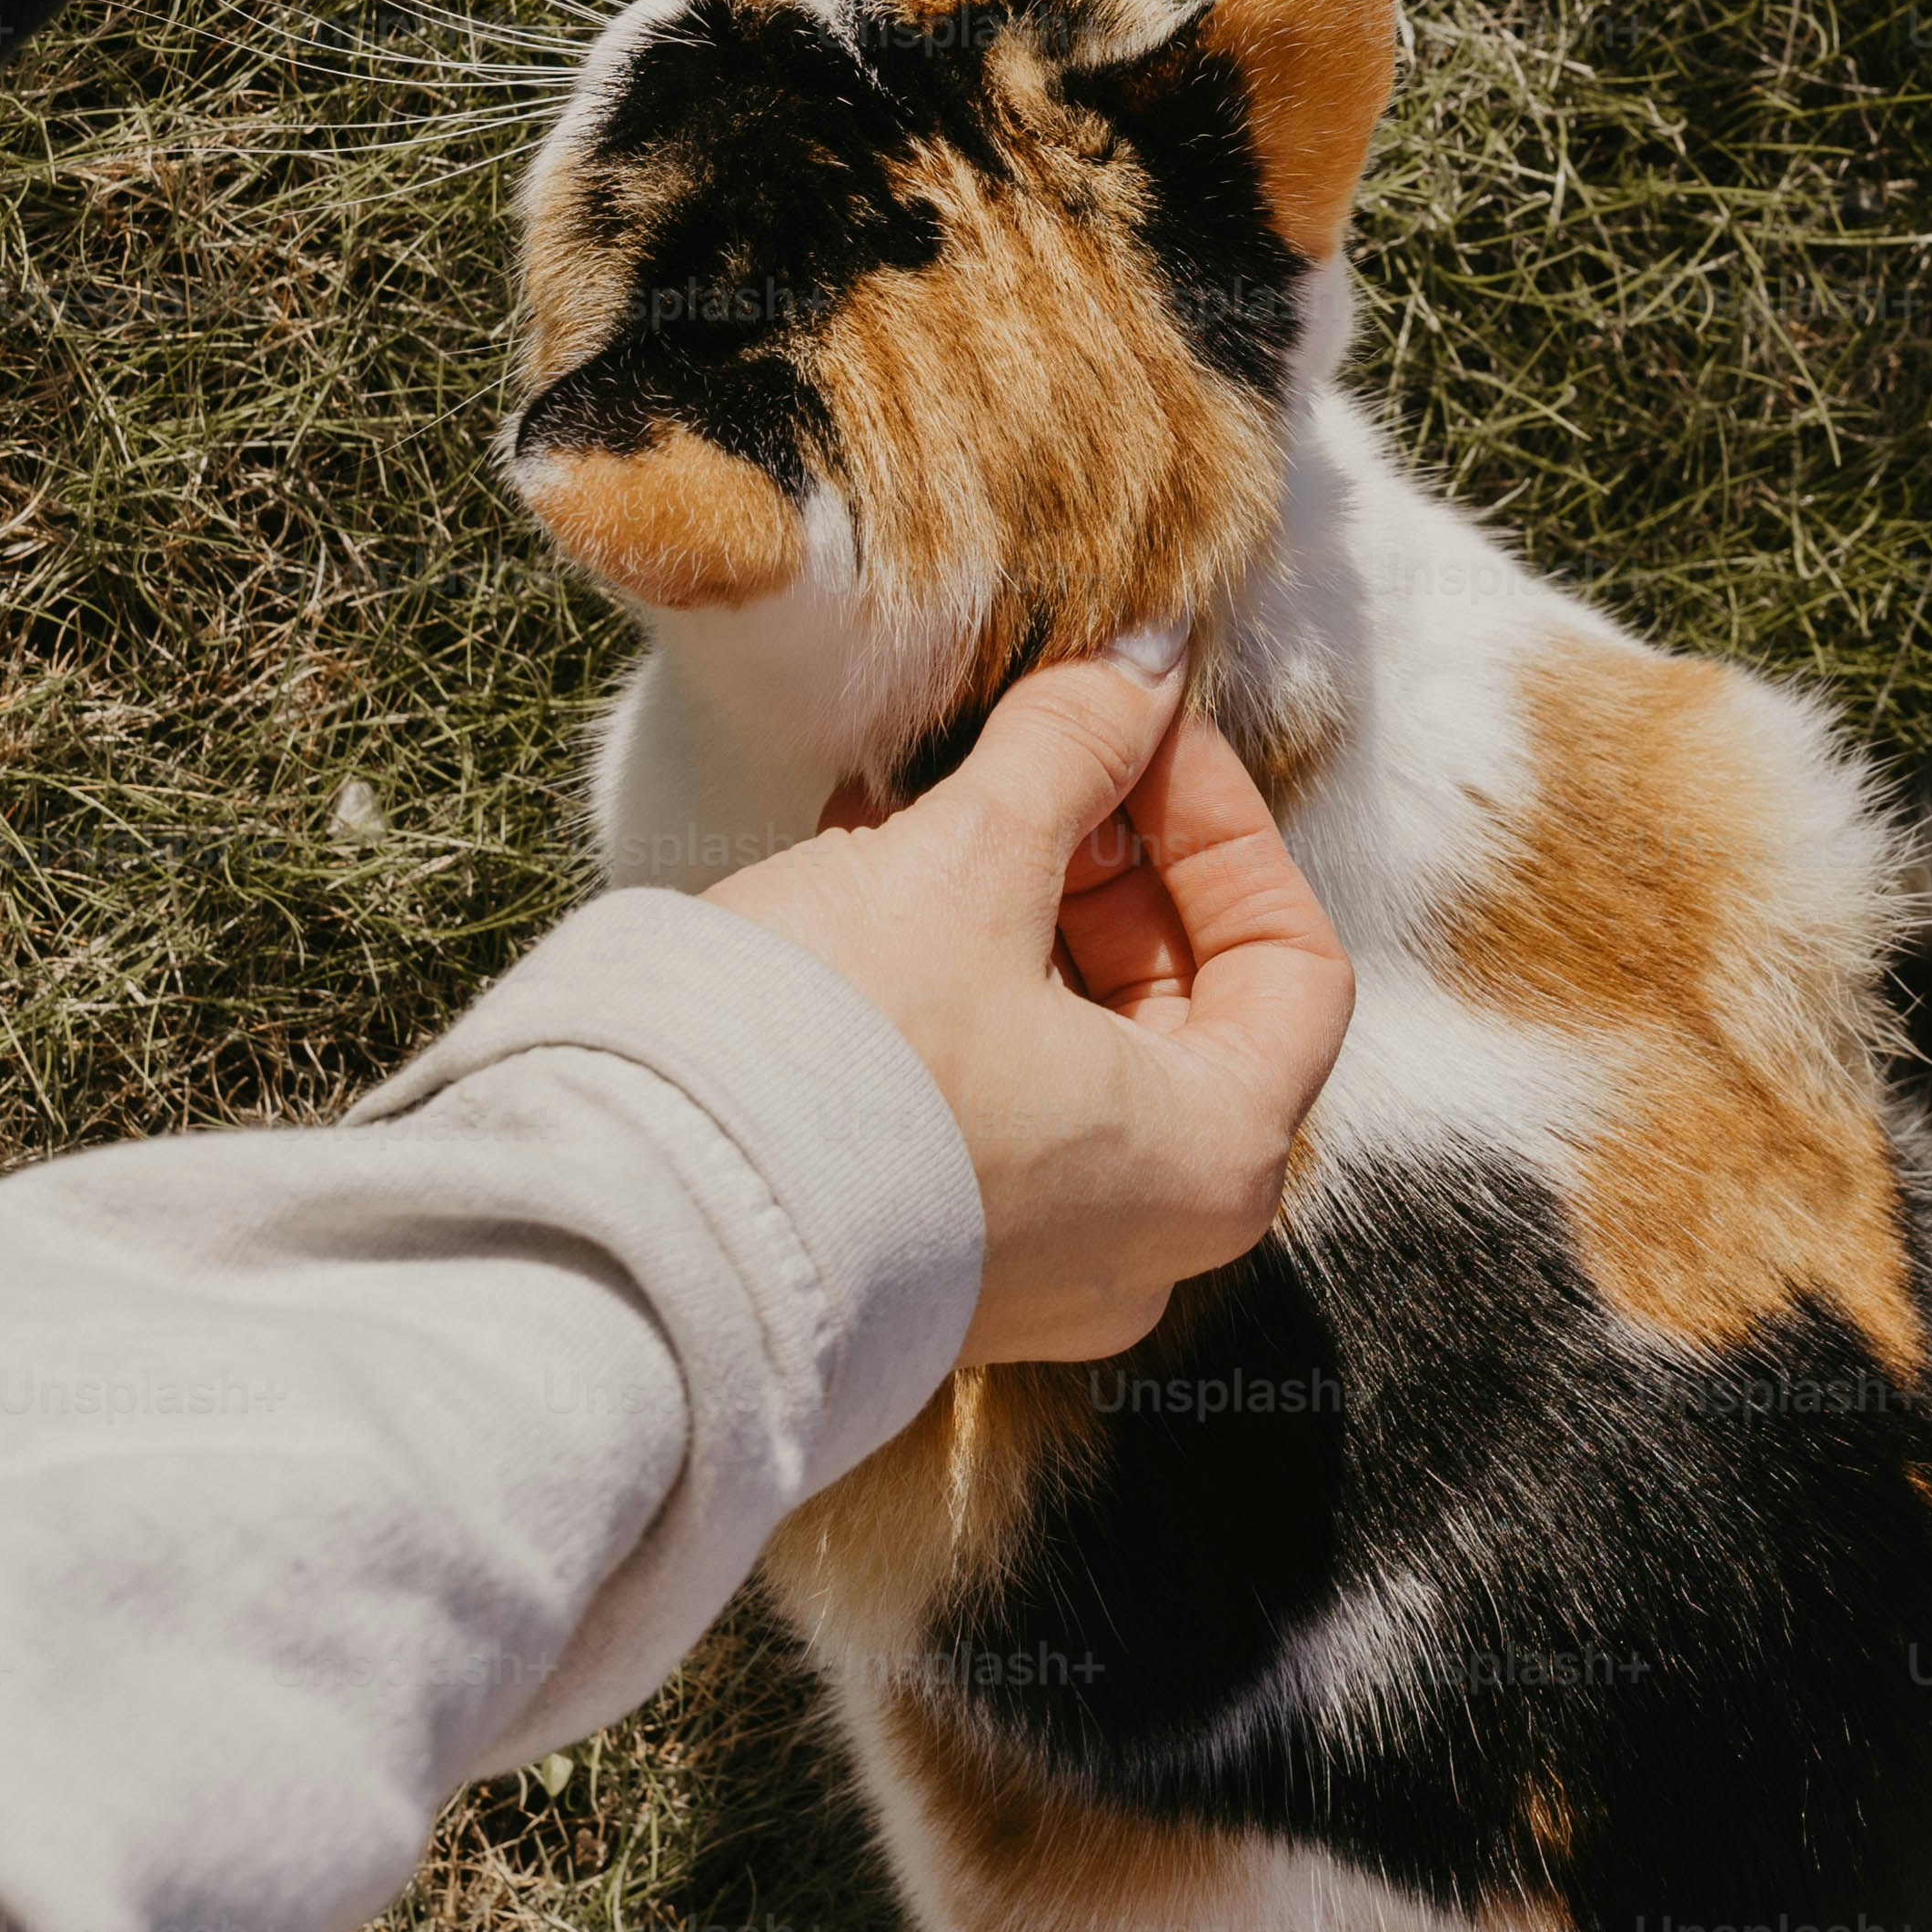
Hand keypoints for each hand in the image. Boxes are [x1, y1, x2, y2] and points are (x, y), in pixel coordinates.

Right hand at [701, 640, 1356, 1366]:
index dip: (1223, 827)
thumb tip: (1143, 664)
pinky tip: (862, 883)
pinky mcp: (929, 1264)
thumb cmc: (837, 1064)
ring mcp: (1036, 1267)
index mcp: (1211, 1160)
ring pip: (1070, 1047)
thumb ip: (1073, 751)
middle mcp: (1147, 1240)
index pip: (1292, 966)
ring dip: (1010, 911)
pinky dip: (946, 987)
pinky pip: (980, 1099)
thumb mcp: (968, 867)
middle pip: (1181, 1006)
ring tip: (921, 808)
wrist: (639, 1229)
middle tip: (1032, 760)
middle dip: (1105, 863)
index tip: (1134, 736)